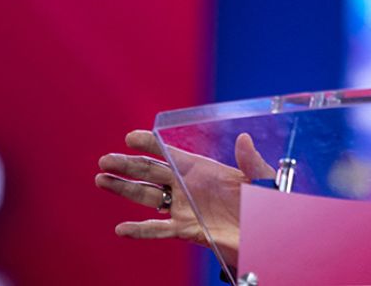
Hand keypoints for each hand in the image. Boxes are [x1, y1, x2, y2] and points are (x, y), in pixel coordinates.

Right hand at [95, 130, 275, 267]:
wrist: (268, 234)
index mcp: (204, 168)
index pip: (171, 154)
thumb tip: (243, 139)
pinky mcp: (188, 230)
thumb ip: (251, 161)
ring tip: (102, 180)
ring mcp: (185, 208)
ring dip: (124, 189)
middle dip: (128, 165)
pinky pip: (159, 230)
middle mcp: (190, 186)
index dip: (151, 144)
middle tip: (105, 160)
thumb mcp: (263, 179)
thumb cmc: (267, 202)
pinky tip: (121, 229)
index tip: (131, 137)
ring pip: (148, 198)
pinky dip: (140, 230)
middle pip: (152, 173)